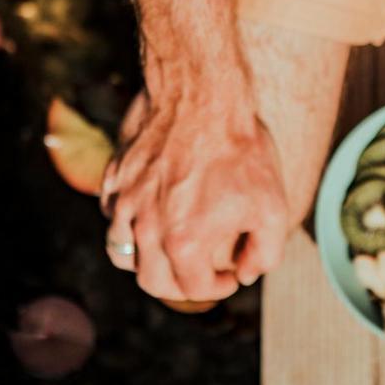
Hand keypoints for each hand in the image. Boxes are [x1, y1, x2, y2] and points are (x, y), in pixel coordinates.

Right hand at [100, 72, 289, 300]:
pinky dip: (129, 224)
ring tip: (171, 248)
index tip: (230, 274)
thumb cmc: (241, 150)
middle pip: (152, 282)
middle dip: (181, 285)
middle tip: (201, 270)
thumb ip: (264, 252)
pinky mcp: (114, 178)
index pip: (194, 289)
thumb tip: (245, 273)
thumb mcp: (273, 205)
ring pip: (122, 253)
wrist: (203, 95)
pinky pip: (112, 216)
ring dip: (147, 259)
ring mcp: (124, 203)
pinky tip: (154, 211)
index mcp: (184, 243)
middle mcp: (146, 229)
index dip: (218, 287)